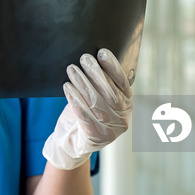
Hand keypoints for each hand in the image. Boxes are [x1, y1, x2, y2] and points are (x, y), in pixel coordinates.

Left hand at [43, 49, 131, 169]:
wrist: (73, 142)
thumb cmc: (85, 113)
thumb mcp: (97, 98)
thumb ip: (100, 83)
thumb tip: (92, 57)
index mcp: (127, 105)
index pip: (123, 83)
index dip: (113, 67)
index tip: (102, 52)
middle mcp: (123, 118)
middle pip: (109, 92)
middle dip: (95, 73)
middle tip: (83, 58)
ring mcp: (111, 130)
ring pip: (96, 102)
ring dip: (82, 83)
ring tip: (71, 69)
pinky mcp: (95, 137)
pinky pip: (84, 115)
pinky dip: (74, 99)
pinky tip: (67, 87)